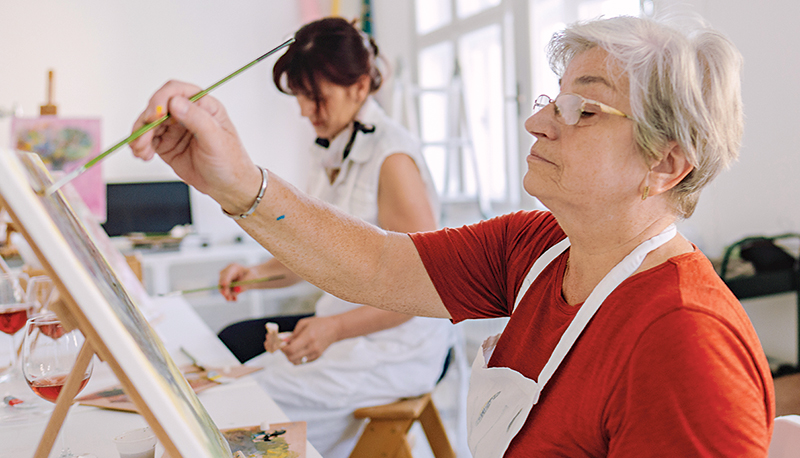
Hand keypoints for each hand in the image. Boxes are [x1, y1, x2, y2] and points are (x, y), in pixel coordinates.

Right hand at [128, 80, 261, 213]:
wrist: (228, 187)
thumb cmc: (230, 161)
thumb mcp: (216, 139)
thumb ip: (197, 119)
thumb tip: (175, 102)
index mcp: (203, 105)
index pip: (175, 91)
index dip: (160, 100)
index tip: (154, 116)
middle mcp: (187, 113)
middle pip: (157, 107)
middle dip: (146, 121)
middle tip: (143, 138)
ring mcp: (175, 128)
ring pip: (148, 123)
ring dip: (139, 135)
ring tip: (141, 151)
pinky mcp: (166, 144)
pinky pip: (147, 139)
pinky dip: (140, 145)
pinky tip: (143, 155)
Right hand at [218, 263, 255, 301]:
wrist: (251, 278)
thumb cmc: (252, 275)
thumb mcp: (252, 277)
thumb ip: (244, 283)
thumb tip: (237, 289)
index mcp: (233, 267)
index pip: (227, 273)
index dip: (225, 278)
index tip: (224, 284)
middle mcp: (226, 273)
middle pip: (221, 281)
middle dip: (224, 290)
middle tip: (229, 298)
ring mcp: (224, 280)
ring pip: (222, 289)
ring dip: (227, 295)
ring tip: (234, 299)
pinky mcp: (225, 287)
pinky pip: (225, 294)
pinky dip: (230, 297)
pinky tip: (235, 299)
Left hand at [281, 316, 341, 364]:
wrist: (335, 329)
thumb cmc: (318, 324)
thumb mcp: (303, 323)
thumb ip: (293, 334)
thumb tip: (283, 342)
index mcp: (308, 337)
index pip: (291, 349)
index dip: (282, 348)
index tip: (280, 344)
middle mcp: (312, 347)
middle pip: (291, 358)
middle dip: (284, 353)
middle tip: (284, 346)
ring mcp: (315, 354)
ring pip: (295, 362)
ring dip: (290, 356)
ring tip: (291, 348)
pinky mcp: (316, 357)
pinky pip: (302, 361)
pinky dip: (296, 357)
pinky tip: (298, 349)